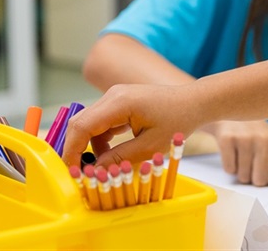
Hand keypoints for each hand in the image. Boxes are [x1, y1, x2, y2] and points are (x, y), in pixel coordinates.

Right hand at [63, 83, 200, 168]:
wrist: (195, 102)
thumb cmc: (178, 121)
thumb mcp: (150, 146)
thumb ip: (119, 158)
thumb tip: (94, 171)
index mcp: (119, 102)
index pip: (81, 127)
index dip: (72, 151)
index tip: (73, 171)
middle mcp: (112, 95)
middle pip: (80, 123)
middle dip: (77, 149)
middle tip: (82, 172)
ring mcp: (115, 96)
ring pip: (89, 123)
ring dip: (91, 145)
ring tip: (105, 164)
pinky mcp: (119, 102)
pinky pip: (101, 121)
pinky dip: (101, 138)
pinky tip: (113, 152)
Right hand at [203, 120, 267, 196]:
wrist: (229, 113)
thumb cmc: (253, 135)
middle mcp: (265, 139)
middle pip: (261, 181)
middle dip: (254, 177)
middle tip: (251, 161)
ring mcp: (246, 138)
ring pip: (243, 177)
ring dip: (241, 171)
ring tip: (241, 154)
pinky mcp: (228, 139)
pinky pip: (229, 169)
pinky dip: (229, 166)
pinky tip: (232, 151)